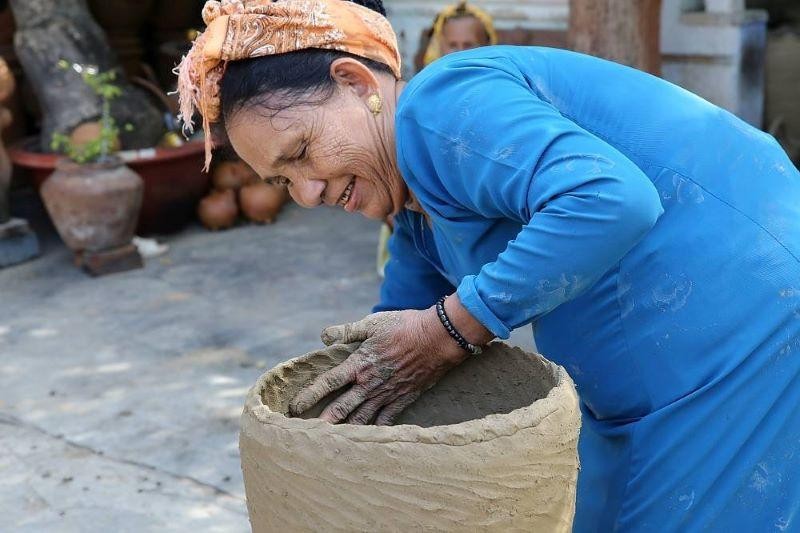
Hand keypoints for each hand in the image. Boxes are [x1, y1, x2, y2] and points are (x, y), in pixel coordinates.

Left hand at [289, 307, 468, 424]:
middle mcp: (370, 382)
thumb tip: (323, 336)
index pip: (329, 381)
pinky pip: (386, 420)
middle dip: (325, 421)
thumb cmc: (405, 326)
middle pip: (342, 407)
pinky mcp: (403, 399)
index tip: (295, 406)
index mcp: (360, 363)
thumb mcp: (373, 323)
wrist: (439, 338)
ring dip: (346, 429)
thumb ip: (347, 331)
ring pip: (362, 417)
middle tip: (308, 434)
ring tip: (332, 442)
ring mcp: (387, 394)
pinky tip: (366, 439)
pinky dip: (375, 430)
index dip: (311, 394)